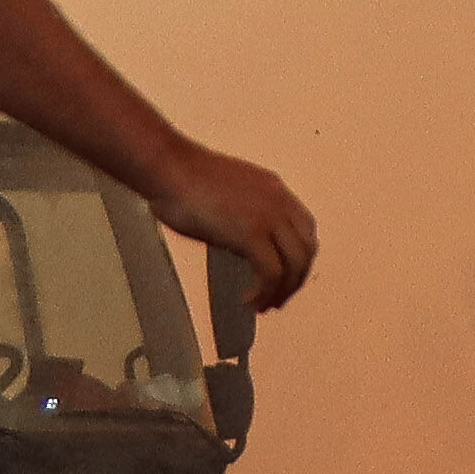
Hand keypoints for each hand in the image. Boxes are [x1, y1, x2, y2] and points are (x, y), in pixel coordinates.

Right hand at [159, 152, 319, 316]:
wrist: (169, 169)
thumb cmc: (183, 178)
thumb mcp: (228, 193)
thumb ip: (244, 214)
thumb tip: (241, 243)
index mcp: (274, 188)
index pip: (305, 229)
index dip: (298, 257)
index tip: (284, 276)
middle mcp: (279, 201)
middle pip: (306, 250)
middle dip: (294, 280)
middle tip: (276, 299)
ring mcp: (268, 217)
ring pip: (294, 265)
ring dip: (281, 292)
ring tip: (262, 305)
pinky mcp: (252, 233)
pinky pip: (271, 273)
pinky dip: (263, 292)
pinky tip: (248, 299)